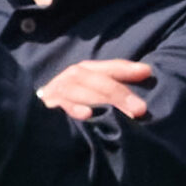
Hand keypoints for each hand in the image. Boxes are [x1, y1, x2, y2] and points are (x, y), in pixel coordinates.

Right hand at [36, 59, 155, 120]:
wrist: (37, 118)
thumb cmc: (74, 105)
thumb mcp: (96, 94)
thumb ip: (116, 89)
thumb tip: (145, 78)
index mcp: (85, 71)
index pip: (109, 68)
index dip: (127, 69)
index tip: (147, 72)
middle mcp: (71, 78)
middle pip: (95, 79)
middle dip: (118, 93)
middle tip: (139, 109)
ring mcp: (57, 92)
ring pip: (77, 90)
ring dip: (99, 100)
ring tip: (120, 113)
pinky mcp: (47, 108)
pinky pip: (59, 106)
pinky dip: (73, 109)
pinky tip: (87, 115)